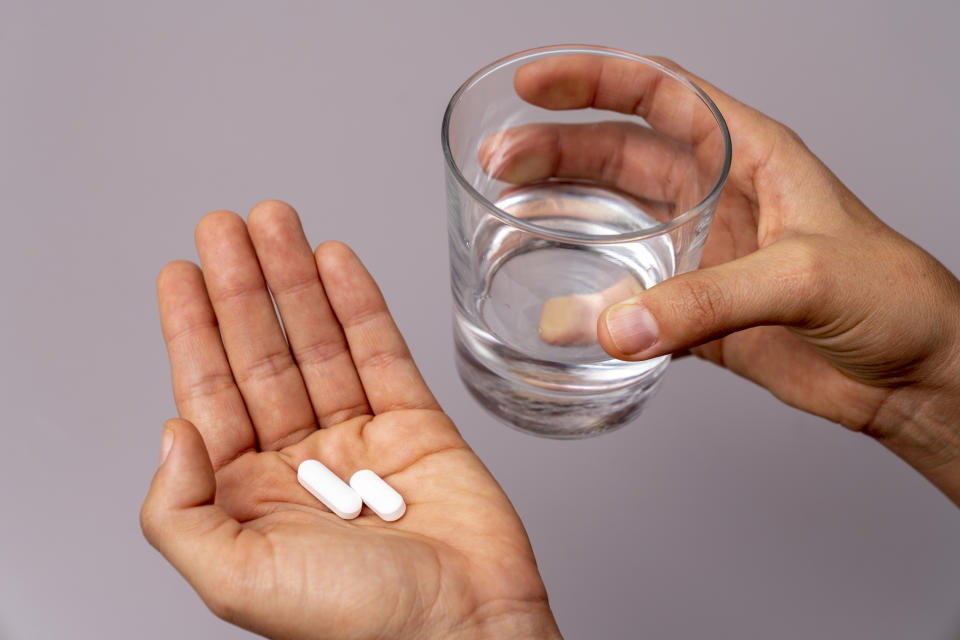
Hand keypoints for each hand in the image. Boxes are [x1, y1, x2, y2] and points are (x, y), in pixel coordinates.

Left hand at [141, 201, 561, 638]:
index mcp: (250, 499)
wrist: (464, 631)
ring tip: (278, 223)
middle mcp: (301, 464)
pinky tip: (337, 264)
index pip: (211, 394)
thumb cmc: (359, 624)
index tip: (182, 273)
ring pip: (320, 344)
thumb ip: (180, 511)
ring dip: (295, 282)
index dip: (193, 330)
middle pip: (263, 355)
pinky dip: (360, 306)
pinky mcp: (417, 427)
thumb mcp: (237, 580)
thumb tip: (171, 432)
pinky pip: (383, 354)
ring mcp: (361, 441)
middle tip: (227, 227)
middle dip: (242, 288)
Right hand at [485, 55, 959, 503]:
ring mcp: (700, 254)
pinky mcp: (694, 312)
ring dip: (561, 217)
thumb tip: (616, 326)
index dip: (593, 79)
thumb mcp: (804, 276)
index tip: (534, 84)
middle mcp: (717, 196)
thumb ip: (707, 301)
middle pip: (618, 154)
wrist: (914, 375)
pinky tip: (558, 310)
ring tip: (507, 218)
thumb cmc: (893, 298)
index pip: (660, 93)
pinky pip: (627, 298)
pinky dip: (589, 303)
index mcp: (748, 155)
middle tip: (500, 163)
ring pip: (613, 221)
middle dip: (556, 151)